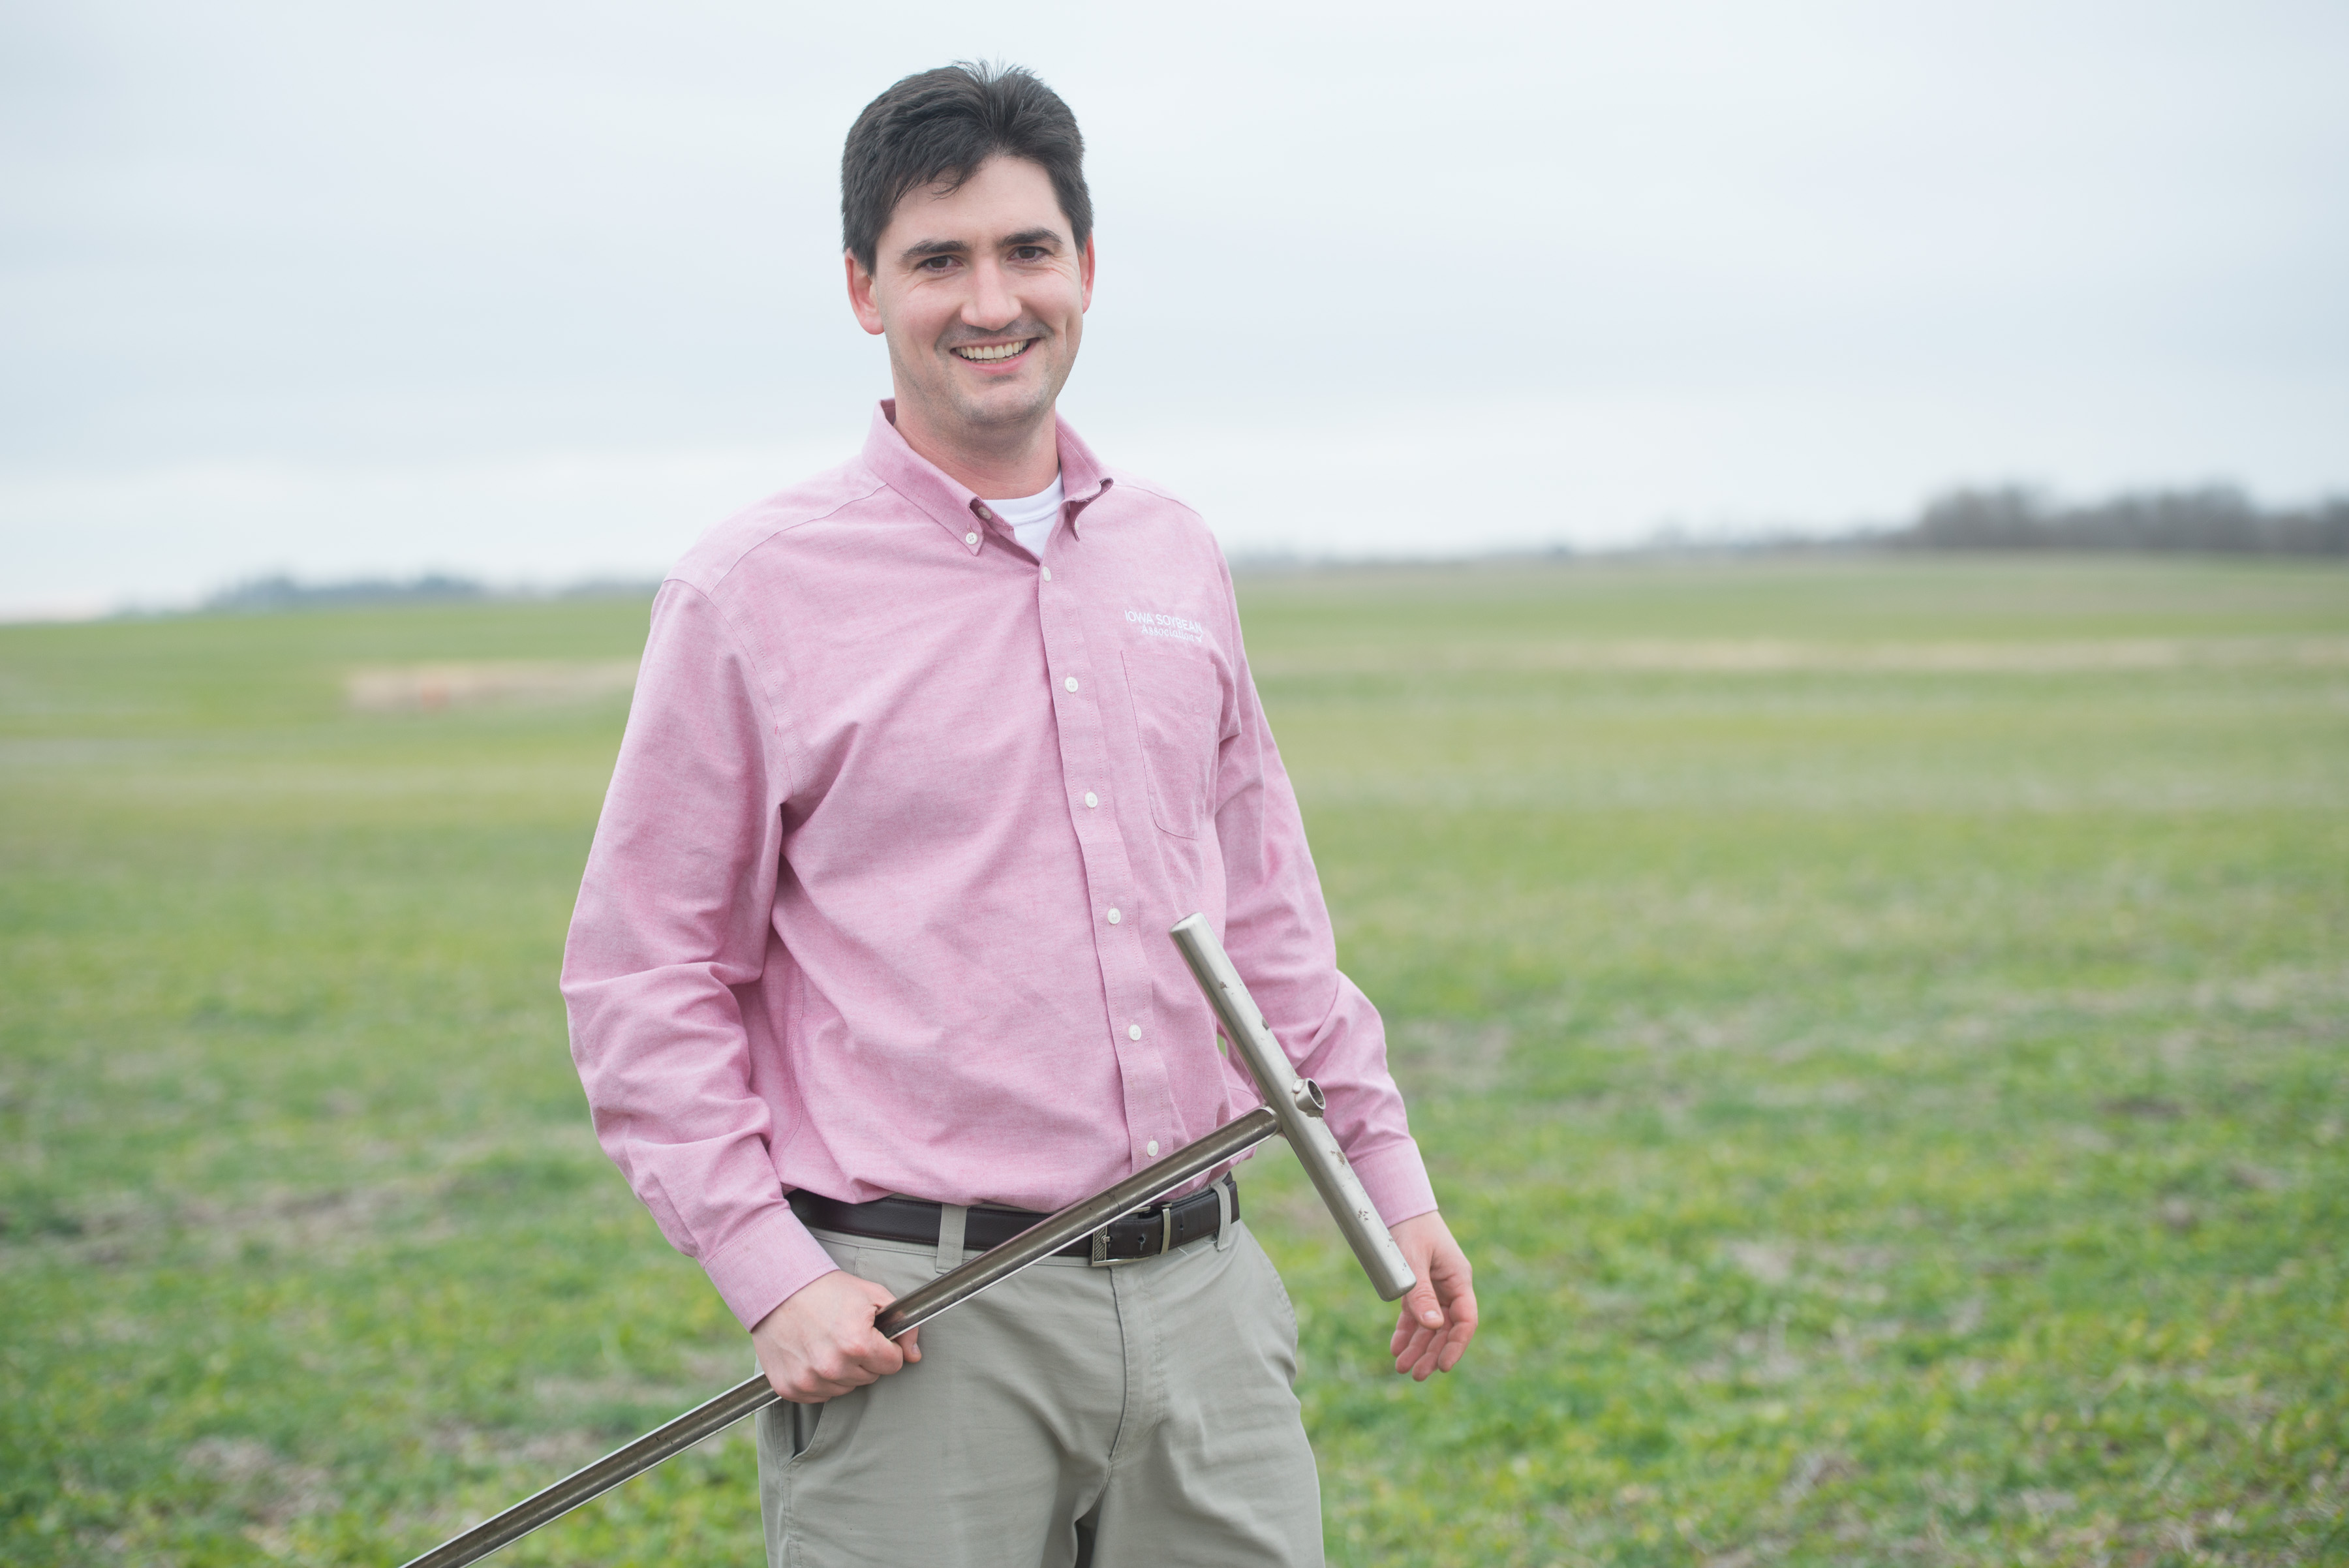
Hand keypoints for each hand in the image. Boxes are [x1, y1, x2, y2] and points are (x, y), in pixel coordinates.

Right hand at [750, 1269, 920, 1401]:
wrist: (777, 1289)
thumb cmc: (826, 1289)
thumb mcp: (872, 1295)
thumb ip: (903, 1325)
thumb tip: (915, 1355)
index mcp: (857, 1344)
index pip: (893, 1364)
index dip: (887, 1348)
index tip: (875, 1336)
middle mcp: (833, 1367)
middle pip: (870, 1377)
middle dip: (866, 1358)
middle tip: (847, 1334)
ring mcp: (809, 1380)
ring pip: (846, 1388)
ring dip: (843, 1371)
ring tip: (828, 1342)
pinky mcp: (790, 1388)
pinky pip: (820, 1395)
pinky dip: (820, 1380)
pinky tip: (813, 1354)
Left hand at [1387, 1210, 1476, 1379]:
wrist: (1398, 1206)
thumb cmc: (1410, 1229)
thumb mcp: (1414, 1261)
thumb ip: (1422, 1293)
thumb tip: (1433, 1326)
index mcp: (1459, 1279)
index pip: (1466, 1320)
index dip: (1456, 1345)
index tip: (1443, 1367)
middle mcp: (1450, 1286)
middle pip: (1446, 1328)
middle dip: (1432, 1353)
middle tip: (1416, 1375)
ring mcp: (1435, 1288)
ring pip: (1430, 1326)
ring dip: (1418, 1347)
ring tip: (1401, 1368)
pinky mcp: (1419, 1286)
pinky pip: (1415, 1314)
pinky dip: (1406, 1332)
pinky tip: (1396, 1348)